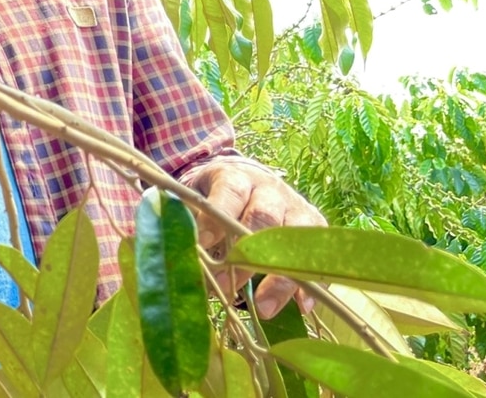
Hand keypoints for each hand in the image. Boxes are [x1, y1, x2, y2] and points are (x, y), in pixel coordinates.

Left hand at [187, 158, 326, 318]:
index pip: (229, 193)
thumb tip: (167, 240)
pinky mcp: (315, 230)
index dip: (217, 219)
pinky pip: (317, 258)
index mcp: (237, 178)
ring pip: (295, 241)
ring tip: (263, 308)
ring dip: (279, 276)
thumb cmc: (217, 196)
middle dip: (245, 255)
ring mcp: (296, 209)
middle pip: (263, 218)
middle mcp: (270, 191)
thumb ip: (186, 216)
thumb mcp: (198, 195)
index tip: (202, 244)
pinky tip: (302, 306)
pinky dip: (311, 283)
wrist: (250, 180)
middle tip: (225, 287)